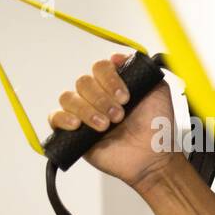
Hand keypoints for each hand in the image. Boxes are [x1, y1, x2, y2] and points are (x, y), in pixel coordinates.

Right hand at [47, 54, 178, 189]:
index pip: (100, 68)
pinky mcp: (72, 131)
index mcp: (113, 85)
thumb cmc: (157, 128)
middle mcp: (97, 96)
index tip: (125, 96)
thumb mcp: (159, 93)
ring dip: (88, 110)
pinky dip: (64, 118)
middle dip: (102, 99)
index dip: (110, 79)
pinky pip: (54, 117)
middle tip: (119, 115)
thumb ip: (144, 71)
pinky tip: (78, 125)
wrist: (152, 157)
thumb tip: (120, 57)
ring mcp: (83, 113)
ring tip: (106, 125)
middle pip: (83, 82)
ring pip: (68, 98)